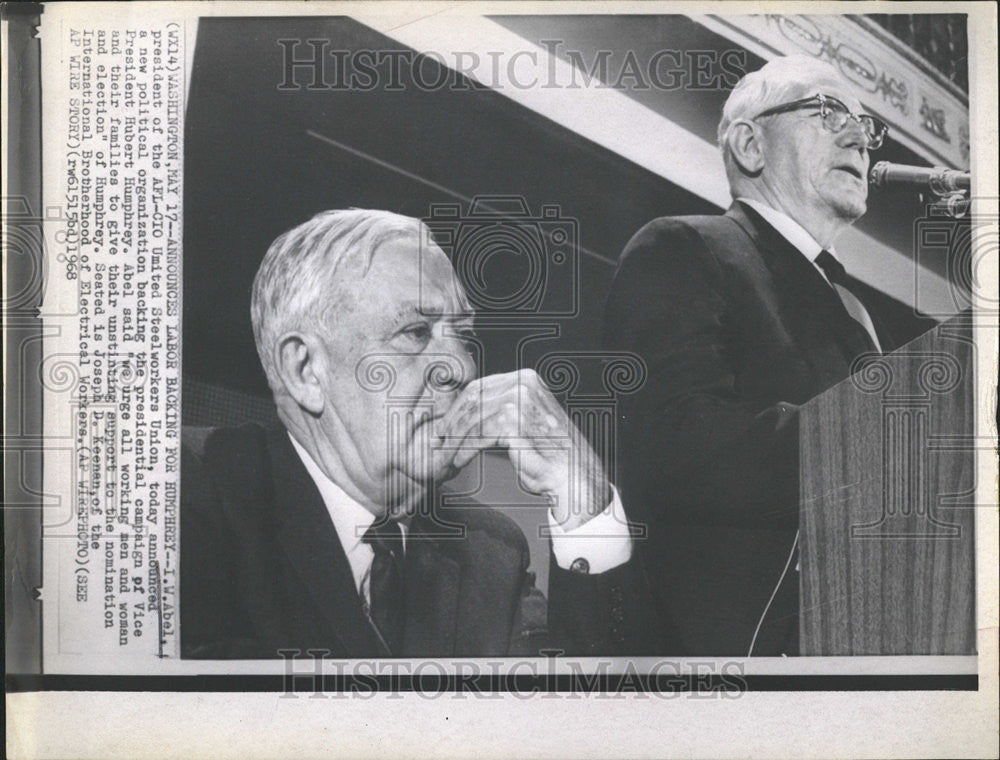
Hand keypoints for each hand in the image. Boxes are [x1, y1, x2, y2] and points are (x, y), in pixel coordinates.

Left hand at [435, 370, 609, 530]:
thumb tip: (469, 411)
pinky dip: (464, 450)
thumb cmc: (548, 452)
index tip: (445, 424)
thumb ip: (502, 409)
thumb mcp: (524, 420)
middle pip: (473, 399)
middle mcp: (523, 383)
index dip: (458, 407)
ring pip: (473, 418)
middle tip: (438, 439)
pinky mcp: (514, 421)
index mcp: (525, 378)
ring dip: (456, 439)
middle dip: (452, 421)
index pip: (480, 387)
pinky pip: (478, 435)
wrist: (571, 473)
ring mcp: (520, 400)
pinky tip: (459, 461)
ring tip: (446, 455)